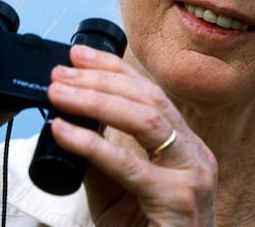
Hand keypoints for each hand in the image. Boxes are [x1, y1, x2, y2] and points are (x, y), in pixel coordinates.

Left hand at [47, 45, 217, 226]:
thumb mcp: (121, 192)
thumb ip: (103, 159)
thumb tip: (70, 122)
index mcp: (186, 147)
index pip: (151, 93)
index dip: (114, 68)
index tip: (79, 54)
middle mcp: (195, 154)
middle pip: (148, 98)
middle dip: (100, 78)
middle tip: (61, 72)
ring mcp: (191, 176)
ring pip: (145, 120)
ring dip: (96, 100)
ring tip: (59, 92)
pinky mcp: (177, 200)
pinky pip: (130, 164)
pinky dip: (92, 143)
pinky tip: (64, 130)